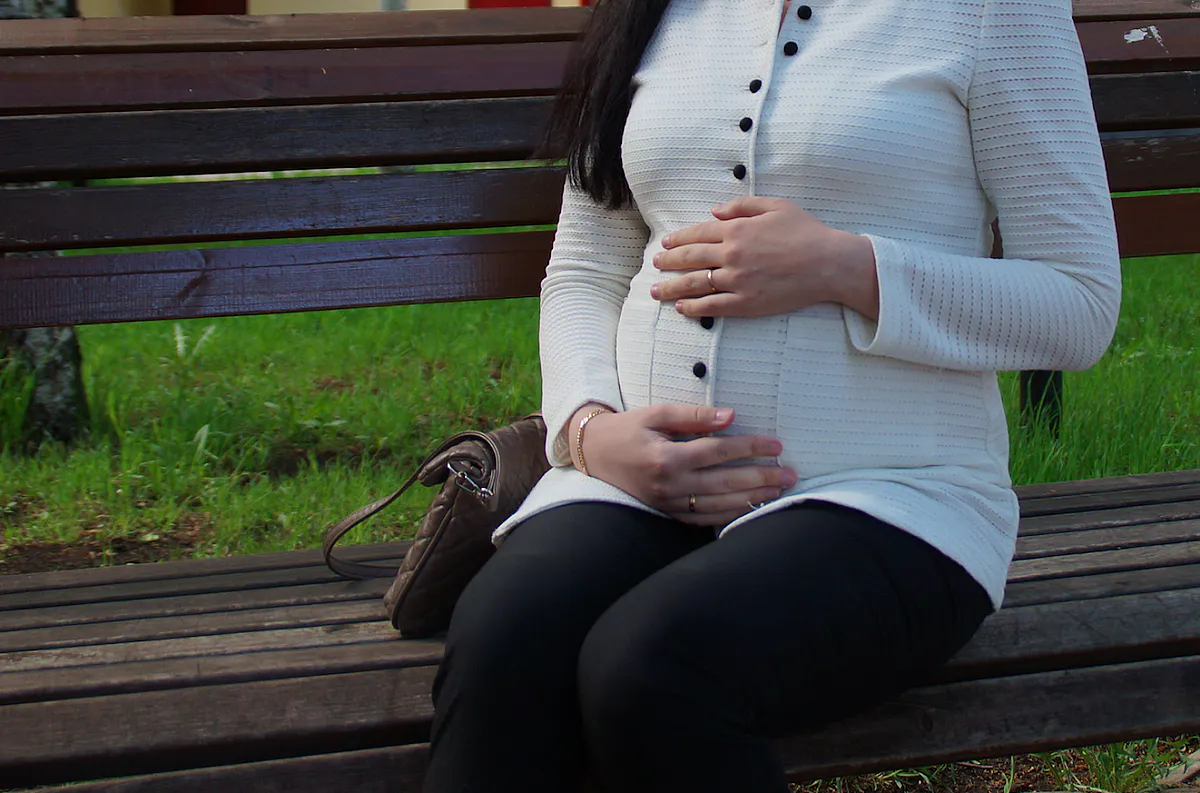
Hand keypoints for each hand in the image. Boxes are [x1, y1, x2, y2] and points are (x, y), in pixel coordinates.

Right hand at [572, 404, 797, 525]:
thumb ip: (694, 415)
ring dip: (753, 498)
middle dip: (762, 477)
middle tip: (791, 474)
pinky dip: (731, 514)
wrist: (593, 454)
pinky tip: (750, 507)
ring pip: (720, 504)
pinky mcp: (667, 514)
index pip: (719, 451)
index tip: (776, 445)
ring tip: (779, 491)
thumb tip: (731, 416)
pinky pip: (705, 518)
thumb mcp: (656, 413)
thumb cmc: (627, 429)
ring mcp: (669, 504)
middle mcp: (670, 484)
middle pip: (726, 481)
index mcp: (668, 457)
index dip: (751, 447)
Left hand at [650, 196, 878, 319]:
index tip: (666, 244)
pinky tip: (681, 307)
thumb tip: (713, 212)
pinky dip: (693, 307)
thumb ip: (741, 205)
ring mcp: (737, 281)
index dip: (678, 239)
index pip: (697, 233)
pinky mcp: (746, 303)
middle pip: (690, 258)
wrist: (828, 263)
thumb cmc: (806, 232)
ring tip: (656, 290)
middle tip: (655, 265)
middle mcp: (731, 255)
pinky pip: (712, 306)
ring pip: (694, 284)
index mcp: (737, 230)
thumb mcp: (776, 206)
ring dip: (671, 287)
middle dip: (668, 262)